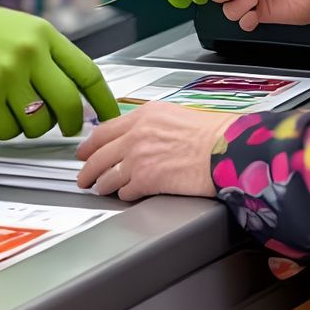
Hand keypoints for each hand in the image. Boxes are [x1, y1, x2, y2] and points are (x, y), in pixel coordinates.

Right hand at [0, 0, 118, 140]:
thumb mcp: (18, 29)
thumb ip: (46, 55)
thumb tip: (74, 94)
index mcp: (44, 34)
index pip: (88, 73)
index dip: (103, 101)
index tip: (110, 117)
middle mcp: (31, 53)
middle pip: (69, 104)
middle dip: (71, 124)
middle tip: (65, 128)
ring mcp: (7, 74)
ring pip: (39, 123)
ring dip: (32, 128)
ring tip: (16, 111)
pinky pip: (9, 130)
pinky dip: (6, 130)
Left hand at [76, 101, 230, 200]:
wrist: (226, 148)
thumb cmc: (213, 133)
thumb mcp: (175, 115)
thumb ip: (151, 124)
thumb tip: (137, 135)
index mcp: (144, 115)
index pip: (104, 130)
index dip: (90, 144)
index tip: (84, 151)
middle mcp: (137, 134)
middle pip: (98, 155)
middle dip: (87, 169)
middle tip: (83, 177)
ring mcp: (138, 158)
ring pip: (107, 176)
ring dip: (103, 185)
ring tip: (102, 189)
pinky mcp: (146, 180)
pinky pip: (124, 191)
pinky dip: (124, 194)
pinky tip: (127, 194)